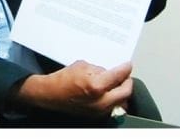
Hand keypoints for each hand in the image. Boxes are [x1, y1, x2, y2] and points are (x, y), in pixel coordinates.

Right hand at [14, 60, 132, 117]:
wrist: (51, 94)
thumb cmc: (63, 79)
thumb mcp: (82, 66)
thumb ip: (99, 68)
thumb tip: (110, 71)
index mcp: (96, 86)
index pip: (119, 76)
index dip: (125, 68)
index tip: (128, 65)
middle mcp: (100, 101)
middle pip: (126, 92)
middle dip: (127, 82)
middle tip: (125, 75)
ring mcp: (99, 110)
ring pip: (121, 101)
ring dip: (121, 91)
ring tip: (118, 83)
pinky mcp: (97, 115)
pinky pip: (112, 107)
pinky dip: (114, 99)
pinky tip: (109, 91)